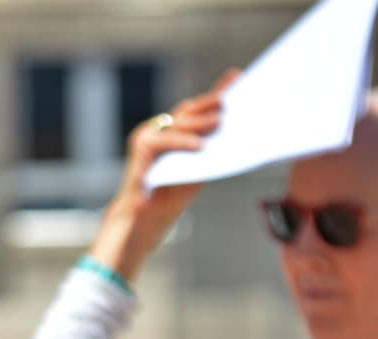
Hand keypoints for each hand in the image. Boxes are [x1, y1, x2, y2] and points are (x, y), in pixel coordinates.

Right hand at [89, 68, 239, 281]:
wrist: (142, 221)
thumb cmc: (169, 198)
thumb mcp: (197, 170)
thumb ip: (209, 149)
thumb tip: (233, 130)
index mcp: (172, 134)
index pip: (197, 110)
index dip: (215, 93)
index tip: (236, 78)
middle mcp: (158, 130)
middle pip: (187, 110)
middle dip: (210, 101)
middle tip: (232, 95)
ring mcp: (148, 137)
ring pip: (178, 121)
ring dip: (201, 120)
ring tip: (221, 118)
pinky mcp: (141, 149)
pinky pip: (166, 140)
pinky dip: (183, 142)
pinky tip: (201, 146)